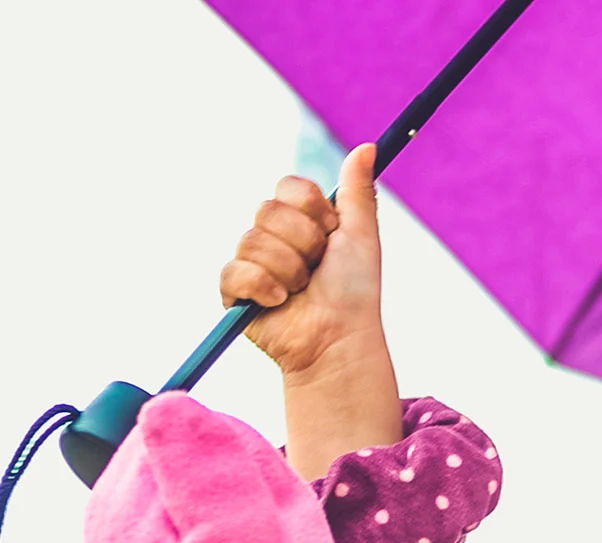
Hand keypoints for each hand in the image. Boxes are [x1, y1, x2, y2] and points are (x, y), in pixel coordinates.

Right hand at [220, 145, 402, 480]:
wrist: (339, 338)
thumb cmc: (354, 291)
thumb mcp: (360, 235)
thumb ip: (357, 191)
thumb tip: (367, 147)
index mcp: (299, 219)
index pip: (288, 186)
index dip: (311, 210)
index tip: (330, 234)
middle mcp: (272, 236)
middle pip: (268, 211)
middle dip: (303, 243)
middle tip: (317, 269)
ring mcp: (251, 263)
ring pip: (253, 240)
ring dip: (288, 269)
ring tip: (301, 290)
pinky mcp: (234, 292)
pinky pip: (236, 271)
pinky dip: (264, 287)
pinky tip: (280, 303)